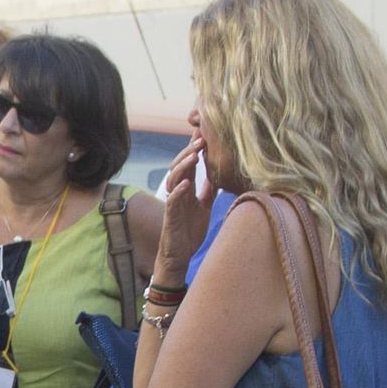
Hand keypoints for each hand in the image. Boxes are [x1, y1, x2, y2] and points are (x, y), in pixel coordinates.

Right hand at [157, 132, 216, 277]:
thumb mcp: (204, 206)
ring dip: (183, 167)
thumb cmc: (189, 231)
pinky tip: (186, 184)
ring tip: (194, 156)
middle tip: (201, 139)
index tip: (203, 132)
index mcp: (186, 189)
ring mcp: (173, 204)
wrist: (179, 255)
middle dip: (189, 152)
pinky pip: (172, 201)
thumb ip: (207, 190)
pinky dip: (178, 192)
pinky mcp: (170, 217)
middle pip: (179, 166)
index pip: (188, 164)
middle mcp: (177, 193)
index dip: (193, 148)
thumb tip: (216, 174)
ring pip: (174, 179)